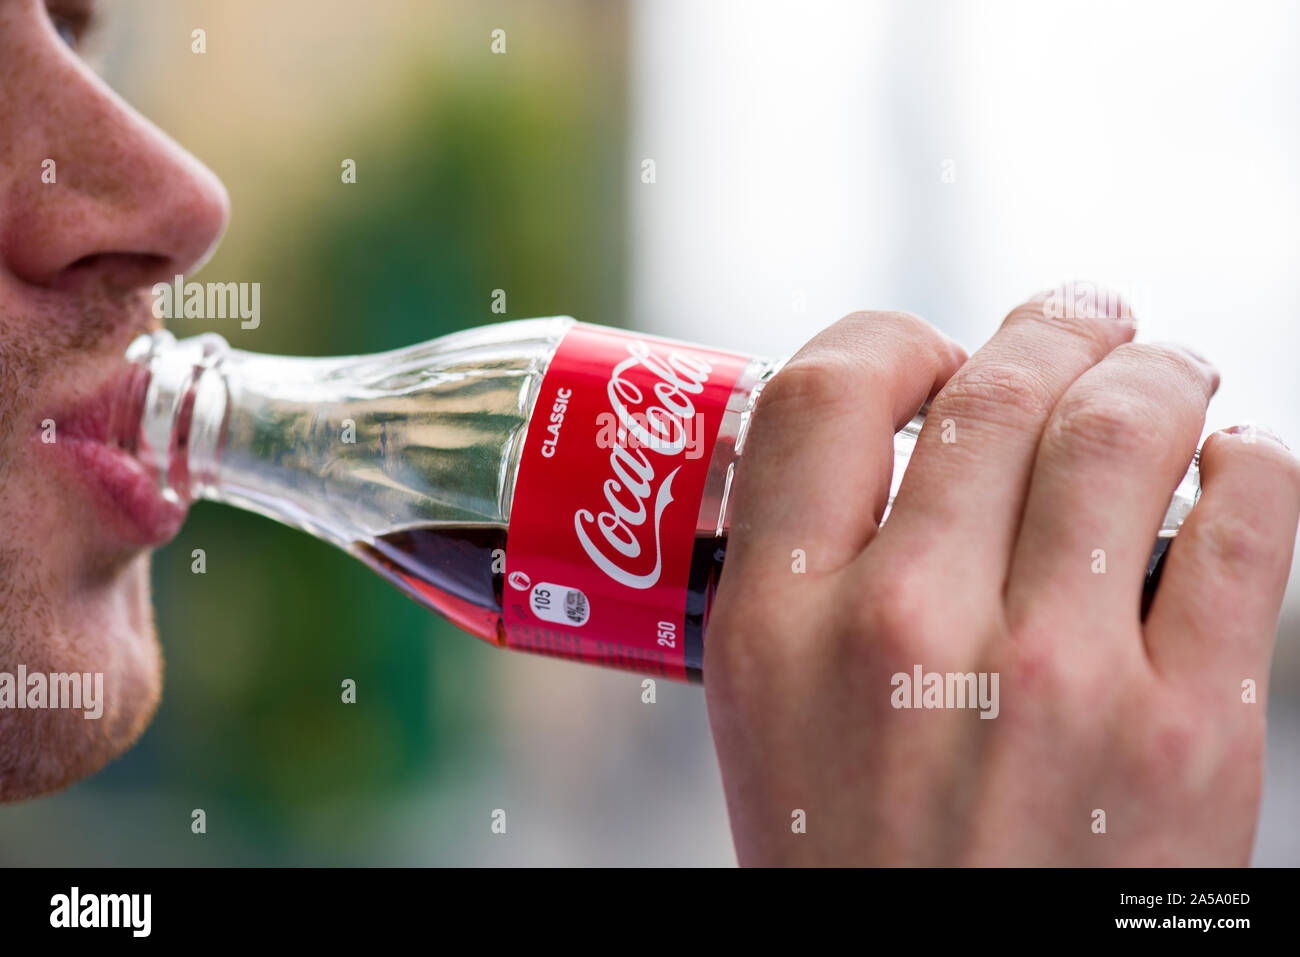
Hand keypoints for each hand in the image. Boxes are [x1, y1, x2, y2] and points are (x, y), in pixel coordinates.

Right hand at [705, 289, 1299, 864]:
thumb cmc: (855, 860)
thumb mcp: (767, 716)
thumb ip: (813, 575)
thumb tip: (913, 443)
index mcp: (779, 625)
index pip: (820, 392)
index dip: (888, 340)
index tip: (930, 360)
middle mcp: (906, 630)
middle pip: (994, 389)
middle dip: (1050, 326)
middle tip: (1078, 320)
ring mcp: (1054, 673)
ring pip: (1128, 424)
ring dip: (1157, 369)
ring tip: (1161, 369)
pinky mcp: (1190, 726)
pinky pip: (1251, 521)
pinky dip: (1254, 462)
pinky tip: (1235, 463)